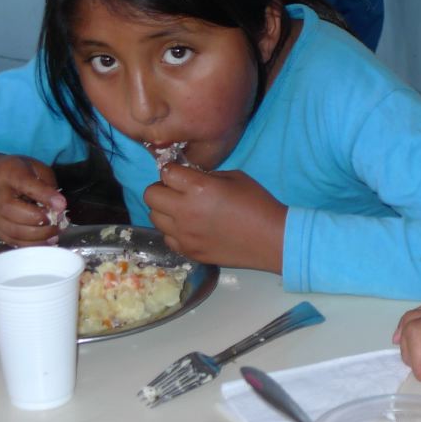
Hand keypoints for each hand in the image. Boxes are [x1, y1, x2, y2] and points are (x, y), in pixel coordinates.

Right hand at [0, 154, 65, 244]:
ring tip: (55, 232)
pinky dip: (30, 244)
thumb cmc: (17, 172)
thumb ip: (47, 184)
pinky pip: (10, 241)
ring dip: (37, 236)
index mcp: (9, 173)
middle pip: (12, 211)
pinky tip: (45, 241)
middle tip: (58, 221)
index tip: (62, 205)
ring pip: (11, 230)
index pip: (25, 183)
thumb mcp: (35, 167)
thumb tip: (58, 206)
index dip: (45, 195)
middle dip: (39, 219)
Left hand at [143, 165, 287, 269]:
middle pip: (150, 195)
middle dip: (162, 188)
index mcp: (198, 188)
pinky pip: (167, 237)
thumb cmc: (257, 202)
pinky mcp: (188, 251)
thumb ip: (207, 176)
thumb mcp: (234, 177)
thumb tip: (189, 178)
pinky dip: (173, 230)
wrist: (270, 238)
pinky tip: (190, 227)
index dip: (173, 171)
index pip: (166, 173)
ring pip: (154, 216)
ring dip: (165, 209)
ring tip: (183, 210)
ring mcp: (184, 234)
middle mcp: (184, 211)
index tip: (181, 174)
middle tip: (178, 191)